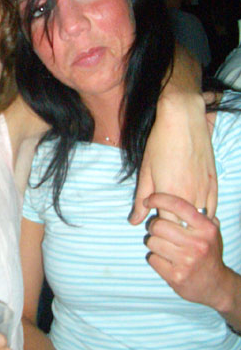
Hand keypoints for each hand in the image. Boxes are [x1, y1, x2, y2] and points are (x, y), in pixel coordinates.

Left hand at [130, 93, 216, 224]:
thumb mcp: (146, 172)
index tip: (154, 221)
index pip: (167, 228)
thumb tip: (134, 222)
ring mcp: (205, 191)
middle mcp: (190, 197)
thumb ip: (141, 199)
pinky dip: (204, 213)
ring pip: (200, 220)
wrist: (183, 120)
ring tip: (180, 216)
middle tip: (166, 218)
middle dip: (176, 228)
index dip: (160, 229)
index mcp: (170, 196)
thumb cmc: (160, 144)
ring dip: (190, 222)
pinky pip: (212, 208)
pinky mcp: (215, 183)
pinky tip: (195, 210)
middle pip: (185, 227)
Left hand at [143, 193, 231, 308]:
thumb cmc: (209, 253)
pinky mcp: (176, 276)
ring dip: (154, 244)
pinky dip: (155, 259)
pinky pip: (152, 258)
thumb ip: (198, 215)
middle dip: (154, 227)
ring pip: (152, 242)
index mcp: (206, 228)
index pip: (178, 205)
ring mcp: (186, 261)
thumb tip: (176, 198)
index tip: (149, 199)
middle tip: (158, 231)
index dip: (159, 198)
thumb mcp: (211, 232)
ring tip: (165, 247)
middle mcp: (198, 244)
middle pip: (158, 225)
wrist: (216, 286)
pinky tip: (167, 261)